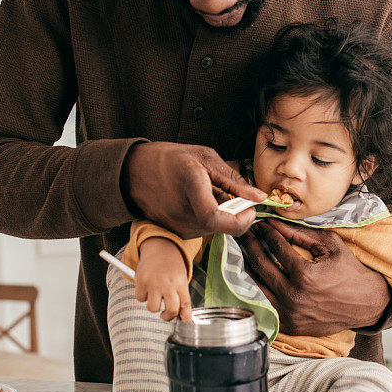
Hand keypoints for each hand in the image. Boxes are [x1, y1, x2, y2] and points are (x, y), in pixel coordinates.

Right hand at [126, 142, 266, 238]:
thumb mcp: (205, 158)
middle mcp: (181, 211)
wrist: (133, 171)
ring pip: (213, 229)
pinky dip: (208, 217)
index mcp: (190, 185)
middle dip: (235, 213)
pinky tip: (198, 201)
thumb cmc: (168, 159)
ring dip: (221, 214)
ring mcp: (176, 225)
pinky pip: (202, 229)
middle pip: (221, 225)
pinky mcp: (175, 232)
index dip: (240, 219)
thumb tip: (258, 197)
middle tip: (232, 194)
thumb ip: (234, 181)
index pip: (217, 219)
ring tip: (209, 192)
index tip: (250, 209)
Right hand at [136, 237, 191, 321]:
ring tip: (155, 297)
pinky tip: (147, 288)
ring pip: (153, 308)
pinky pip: (140, 299)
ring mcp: (154, 282)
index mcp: (180, 282)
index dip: (186, 316)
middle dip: (168, 316)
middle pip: (171, 310)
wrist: (159, 248)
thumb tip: (186, 319)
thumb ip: (183, 297)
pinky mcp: (141, 281)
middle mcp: (168, 283)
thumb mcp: (181, 278)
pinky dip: (143, 296)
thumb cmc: (171, 266)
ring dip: (154, 306)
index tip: (185, 322)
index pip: (185, 303)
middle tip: (166, 314)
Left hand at [236, 218, 389, 335]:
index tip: (261, 224)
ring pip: (256, 286)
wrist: (365, 303)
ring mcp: (289, 314)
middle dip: (251, 244)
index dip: (266, 232)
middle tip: (246, 233)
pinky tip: (254, 274)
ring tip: (245, 251)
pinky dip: (256, 287)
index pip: (275, 247)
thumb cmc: (349, 270)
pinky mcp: (289, 325)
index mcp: (305, 274)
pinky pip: (264, 303)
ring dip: (248, 265)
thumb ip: (299, 233)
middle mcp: (293, 296)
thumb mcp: (329, 245)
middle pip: (260, 264)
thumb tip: (274, 222)